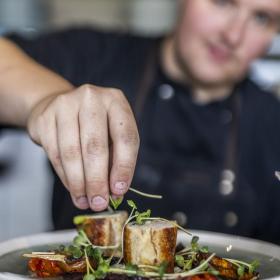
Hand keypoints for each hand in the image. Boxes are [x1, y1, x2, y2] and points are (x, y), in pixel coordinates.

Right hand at [27, 84, 139, 210]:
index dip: (124, 167)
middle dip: (97, 180)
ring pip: (72, 152)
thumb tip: (114, 192)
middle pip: (95, 146)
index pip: (125, 137)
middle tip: (99, 203)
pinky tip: (73, 188)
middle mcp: (91, 98)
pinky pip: (54, 153)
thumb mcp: (112, 135)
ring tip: (85, 201)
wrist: (60, 106)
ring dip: (79, 183)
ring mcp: (65, 104)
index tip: (119, 190)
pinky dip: (65, 176)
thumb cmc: (94, 125)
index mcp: (116, 101)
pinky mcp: (45, 117)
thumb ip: (116, 160)